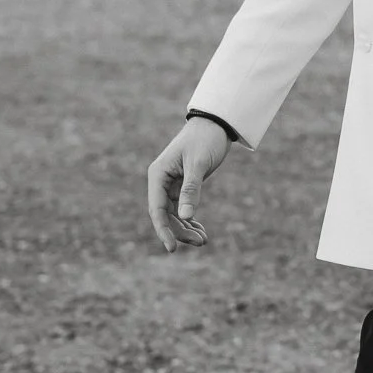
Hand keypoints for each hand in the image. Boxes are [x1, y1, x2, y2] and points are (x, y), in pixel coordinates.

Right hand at [145, 116, 231, 250]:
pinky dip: (191, 221)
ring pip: (174, 214)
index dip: (163, 230)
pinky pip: (182, 208)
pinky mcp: (182, 185)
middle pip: (165, 215)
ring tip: (204, 240)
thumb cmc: (205, 139)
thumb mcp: (198, 164)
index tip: (172, 248)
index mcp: (158, 174)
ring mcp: (170, 184)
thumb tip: (186, 217)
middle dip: (180, 231)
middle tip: (201, 242)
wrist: (215, 124)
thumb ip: (191, 189)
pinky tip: (201, 231)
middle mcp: (161, 181)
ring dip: (187, 229)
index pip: (157, 209)